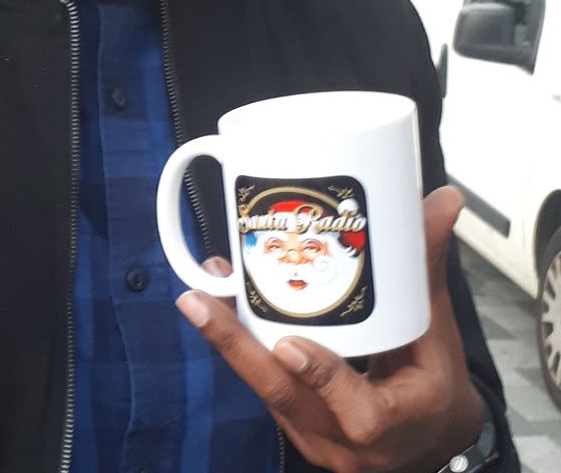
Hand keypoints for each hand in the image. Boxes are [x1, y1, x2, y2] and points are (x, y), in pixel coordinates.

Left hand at [176, 186, 482, 472]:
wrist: (424, 440)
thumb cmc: (433, 388)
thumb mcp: (439, 335)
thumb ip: (427, 268)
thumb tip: (442, 200)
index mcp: (394, 423)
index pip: (360, 414)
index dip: (325, 378)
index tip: (290, 346)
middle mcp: (345, 440)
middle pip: (286, 397)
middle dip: (237, 348)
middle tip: (199, 302)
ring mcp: (313, 435)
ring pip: (263, 389)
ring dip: (227, 341)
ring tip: (197, 295)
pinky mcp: (292, 421)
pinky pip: (260, 383)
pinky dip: (237, 343)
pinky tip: (215, 301)